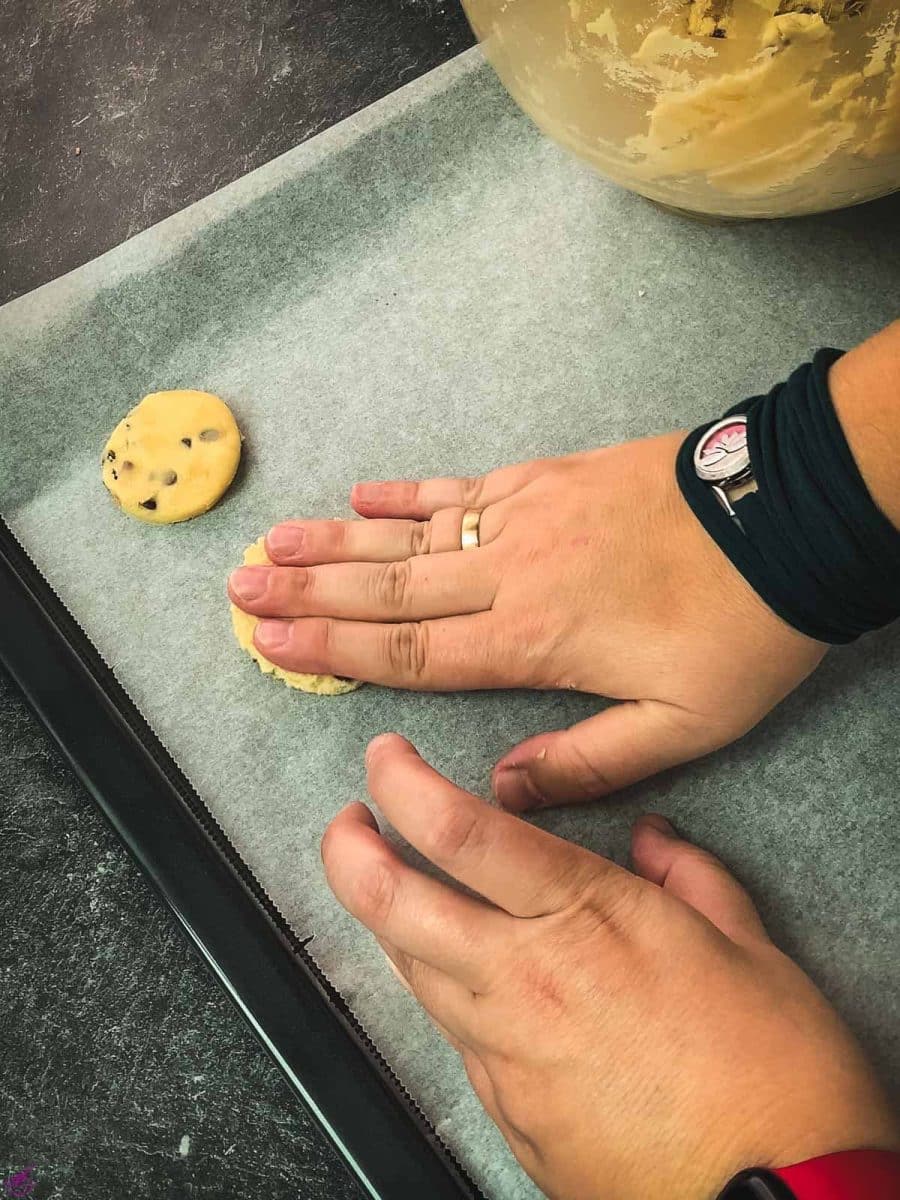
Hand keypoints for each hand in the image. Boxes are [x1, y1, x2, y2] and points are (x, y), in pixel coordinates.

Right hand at [229, 435, 824, 806]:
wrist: (786, 518)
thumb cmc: (740, 628)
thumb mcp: (683, 725)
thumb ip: (587, 762)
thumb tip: (500, 787)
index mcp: (531, 640)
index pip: (408, 652)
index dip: (331, 649)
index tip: (267, 642)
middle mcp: (509, 573)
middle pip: (387, 589)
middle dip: (306, 593)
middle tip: (238, 588)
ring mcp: (524, 515)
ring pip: (409, 534)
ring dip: (335, 541)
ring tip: (272, 543)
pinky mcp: (548, 477)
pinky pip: (459, 484)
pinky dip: (405, 492)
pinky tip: (364, 494)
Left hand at [322, 735, 898, 1199]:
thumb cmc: (776, 1075)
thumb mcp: (750, 945)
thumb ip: (688, 875)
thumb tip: (652, 839)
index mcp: (585, 917)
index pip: (459, 832)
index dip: (401, 784)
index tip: (384, 759)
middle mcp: (525, 980)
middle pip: (392, 903)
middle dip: (348, 850)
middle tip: (348, 822)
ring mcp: (506, 1054)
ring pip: (408, 970)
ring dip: (387, 921)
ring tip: (397, 890)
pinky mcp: (507, 1112)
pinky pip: (454, 1037)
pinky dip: (444, 993)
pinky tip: (466, 982)